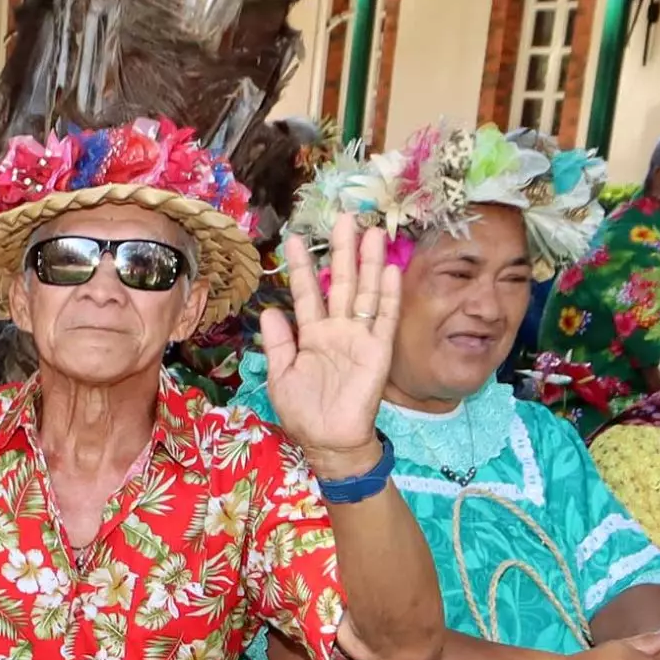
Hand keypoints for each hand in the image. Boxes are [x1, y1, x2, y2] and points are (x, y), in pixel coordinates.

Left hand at [259, 212, 400, 465]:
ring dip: (369, 263)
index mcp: (311, 335)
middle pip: (339, 283)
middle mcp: (336, 330)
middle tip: (343, 218)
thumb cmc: (303, 412)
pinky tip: (390, 270)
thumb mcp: (280, 376)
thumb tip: (269, 311)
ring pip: (364, 292)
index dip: (299, 268)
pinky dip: (387, 295)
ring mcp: (359, 338)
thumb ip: (277, 344)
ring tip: (372, 232)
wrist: (329, 441)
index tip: (293, 240)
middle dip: (341, 252)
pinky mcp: (378, 351)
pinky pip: (383, 319)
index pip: (305, 293)